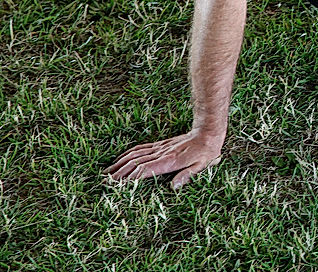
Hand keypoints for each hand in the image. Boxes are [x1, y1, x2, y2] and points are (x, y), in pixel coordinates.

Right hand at [104, 129, 223, 189]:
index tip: (117, 185)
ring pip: (135, 155)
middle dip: (119, 173)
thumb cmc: (206, 152)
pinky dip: (128, 153)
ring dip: (120, 163)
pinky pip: (141, 148)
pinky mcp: (160, 145)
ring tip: (106, 172)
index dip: (130, 177)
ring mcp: (159, 148)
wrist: (207, 133)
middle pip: (135, 163)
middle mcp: (161, 154)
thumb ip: (187, 176)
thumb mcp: (202, 167)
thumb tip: (174, 188)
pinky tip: (120, 158)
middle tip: (105, 183)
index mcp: (170, 161)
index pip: (144, 170)